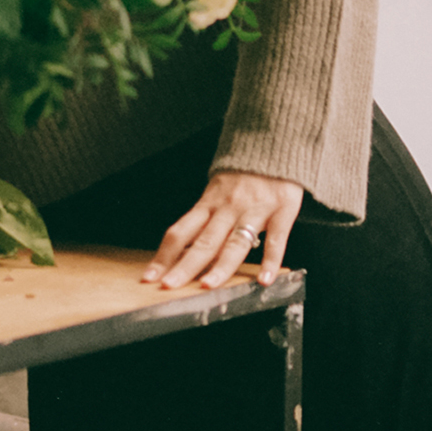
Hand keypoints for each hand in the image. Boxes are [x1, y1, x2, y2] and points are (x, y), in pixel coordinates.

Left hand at [143, 169, 302, 290]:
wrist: (274, 144)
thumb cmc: (243, 175)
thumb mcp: (216, 192)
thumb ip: (204, 221)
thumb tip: (183, 254)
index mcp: (208, 204)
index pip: (180, 233)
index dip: (164, 256)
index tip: (149, 277)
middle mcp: (228, 208)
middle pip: (203, 242)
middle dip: (185, 266)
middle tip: (170, 286)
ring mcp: (255, 210)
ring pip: (234, 243)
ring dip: (221, 266)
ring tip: (208, 286)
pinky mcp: (282, 211)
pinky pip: (275, 239)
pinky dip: (270, 260)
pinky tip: (264, 280)